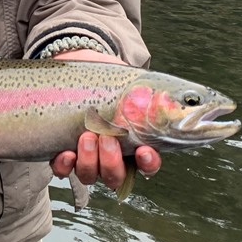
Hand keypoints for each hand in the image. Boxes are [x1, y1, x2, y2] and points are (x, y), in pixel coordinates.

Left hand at [49, 49, 161, 188]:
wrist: (81, 64)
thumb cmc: (111, 80)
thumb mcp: (132, 84)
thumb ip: (150, 94)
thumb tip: (179, 93)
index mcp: (132, 144)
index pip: (147, 166)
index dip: (148, 164)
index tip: (144, 151)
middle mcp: (110, 157)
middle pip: (115, 177)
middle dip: (111, 162)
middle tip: (107, 138)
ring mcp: (86, 156)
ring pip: (90, 176)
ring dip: (89, 161)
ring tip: (87, 137)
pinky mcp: (63, 149)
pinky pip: (62, 170)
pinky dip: (64, 166)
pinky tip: (66, 153)